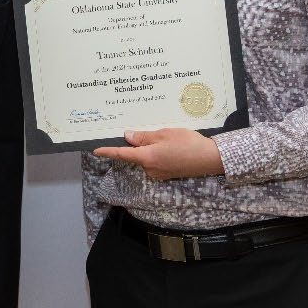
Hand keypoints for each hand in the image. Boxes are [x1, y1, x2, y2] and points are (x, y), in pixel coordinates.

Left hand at [92, 127, 224, 181]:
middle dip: (141, 143)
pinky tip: (173, 146)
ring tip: (171, 138)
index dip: (108, 152)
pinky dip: (159, 154)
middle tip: (157, 132)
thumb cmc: (188, 143)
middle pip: (137, 155)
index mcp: (147, 157)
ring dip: (152, 148)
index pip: (122, 154)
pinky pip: (156, 162)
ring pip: (147, 158)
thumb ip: (144, 137)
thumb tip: (128, 137)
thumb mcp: (164, 134)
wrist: (210, 159)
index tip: (96, 151)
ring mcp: (159, 173)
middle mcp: (150, 169)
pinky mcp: (167, 174)